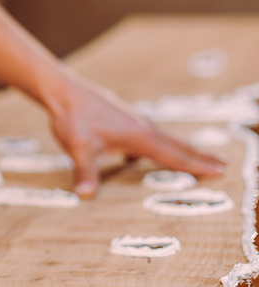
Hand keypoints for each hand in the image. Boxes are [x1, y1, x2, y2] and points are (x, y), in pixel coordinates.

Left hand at [47, 75, 224, 197]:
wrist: (64, 91)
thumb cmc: (73, 118)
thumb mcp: (78, 148)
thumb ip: (84, 172)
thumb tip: (85, 195)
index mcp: (139, 136)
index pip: (173, 156)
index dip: (196, 166)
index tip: (219, 171)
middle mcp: (142, 127)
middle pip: (176, 145)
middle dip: (199, 156)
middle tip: (223, 166)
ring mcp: (133, 121)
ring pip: (163, 139)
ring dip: (180, 150)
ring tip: (196, 159)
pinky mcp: (122, 120)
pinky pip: (146, 136)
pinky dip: (155, 146)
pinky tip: (138, 157)